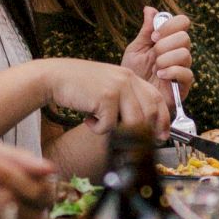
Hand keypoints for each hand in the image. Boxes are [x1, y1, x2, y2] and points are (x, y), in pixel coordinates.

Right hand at [42, 59, 171, 139]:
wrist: (55, 77)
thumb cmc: (79, 86)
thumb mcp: (107, 87)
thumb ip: (125, 99)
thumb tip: (142, 125)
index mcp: (130, 76)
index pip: (156, 98)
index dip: (163, 119)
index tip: (162, 135)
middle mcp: (127, 79)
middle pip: (148, 113)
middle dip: (143, 132)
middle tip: (132, 141)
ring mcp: (118, 87)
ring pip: (133, 122)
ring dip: (117, 130)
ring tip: (100, 124)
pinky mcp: (106, 97)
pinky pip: (110, 125)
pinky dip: (98, 129)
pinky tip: (88, 119)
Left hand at [121, 7, 194, 97]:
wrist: (131, 97)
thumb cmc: (134, 74)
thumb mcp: (136, 49)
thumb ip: (146, 30)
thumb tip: (150, 9)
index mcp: (169, 41)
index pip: (182, 22)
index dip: (170, 25)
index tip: (154, 37)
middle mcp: (178, 52)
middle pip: (185, 37)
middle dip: (165, 44)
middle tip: (153, 54)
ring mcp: (182, 68)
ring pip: (185, 54)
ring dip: (166, 59)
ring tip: (155, 68)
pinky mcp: (184, 85)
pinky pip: (187, 73)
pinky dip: (172, 72)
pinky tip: (160, 75)